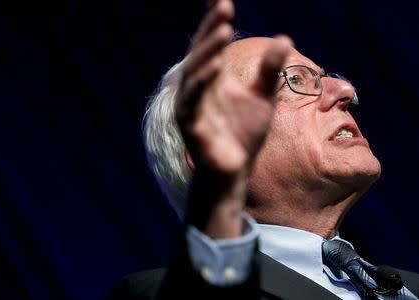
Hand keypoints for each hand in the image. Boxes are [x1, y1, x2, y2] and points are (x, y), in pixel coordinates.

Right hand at [175, 0, 291, 237]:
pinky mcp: (190, 125)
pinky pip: (193, 101)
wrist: (234, 170)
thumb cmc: (244, 134)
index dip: (214, 20)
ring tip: (223, 28)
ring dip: (207, 49)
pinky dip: (202, 82)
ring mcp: (191, 105)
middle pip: (201, 52)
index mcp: (213, 78)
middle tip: (224, 5)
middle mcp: (198, 87)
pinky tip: (216, 66)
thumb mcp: (263, 98)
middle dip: (211, 28)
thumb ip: (270, 71)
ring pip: (195, 72)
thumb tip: (284, 38)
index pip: (212, 43)